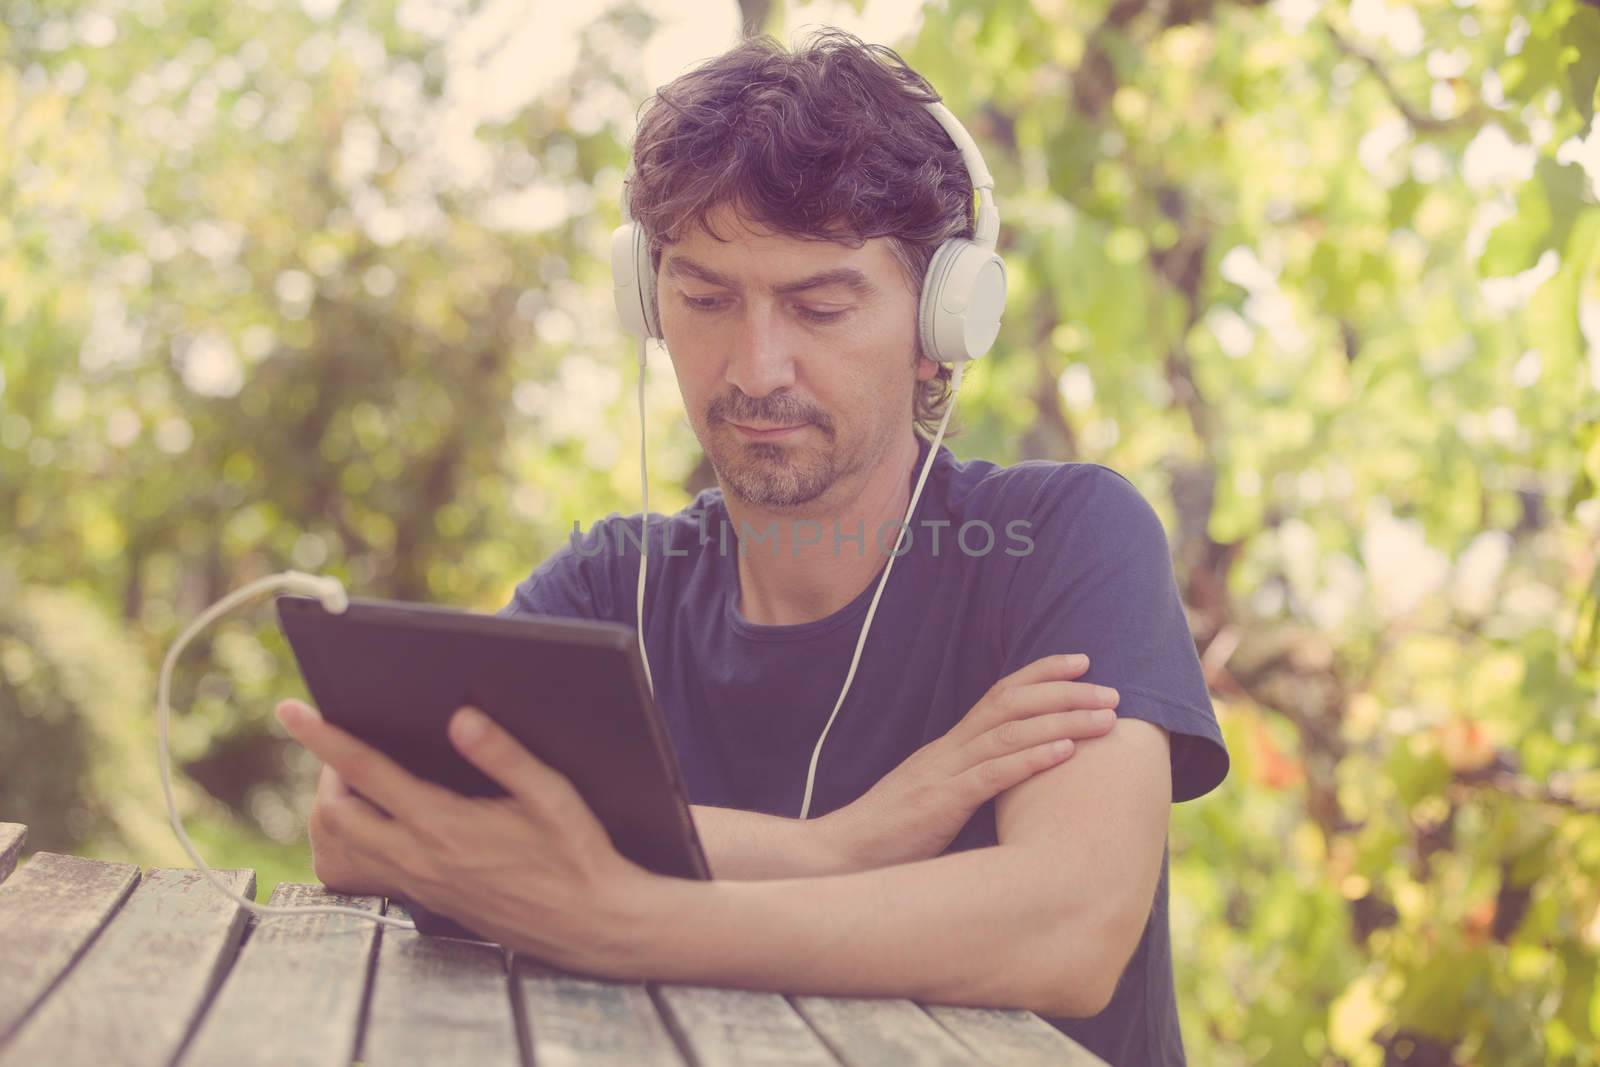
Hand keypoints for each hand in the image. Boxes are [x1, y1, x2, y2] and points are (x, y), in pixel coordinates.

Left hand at [275, 697, 659, 971]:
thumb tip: (460, 717)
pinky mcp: (427, 901)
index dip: (324, 737)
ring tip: (358, 780)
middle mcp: (420, 859)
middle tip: (350, 745)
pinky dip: (351, 846)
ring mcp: (419, 885)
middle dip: (326, 773)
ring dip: (333, 811)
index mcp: (445, 826)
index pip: (366, 773)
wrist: (590, 924)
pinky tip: (380, 826)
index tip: (290, 710)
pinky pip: (363, 875)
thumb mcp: (552, 795)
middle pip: (333, 816)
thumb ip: (504, 754)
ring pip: (339, 850)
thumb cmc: (576, 856)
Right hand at [817, 654, 1118, 871]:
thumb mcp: (936, 800)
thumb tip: (1012, 782)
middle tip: (1112, 690)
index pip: (1000, 695)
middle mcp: (949, 750)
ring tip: (1104, 717)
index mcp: (949, 747)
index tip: (1083, 663)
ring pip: (1010, 733)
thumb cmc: (892, 837)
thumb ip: (968, 783)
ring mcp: (944, 774)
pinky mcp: (941, 804)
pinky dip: (1031, 759)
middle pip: (1012, 703)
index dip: (1042, 674)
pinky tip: (1064, 751)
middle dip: (1065, 692)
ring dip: (1063, 720)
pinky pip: (992, 775)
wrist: (841, 857)